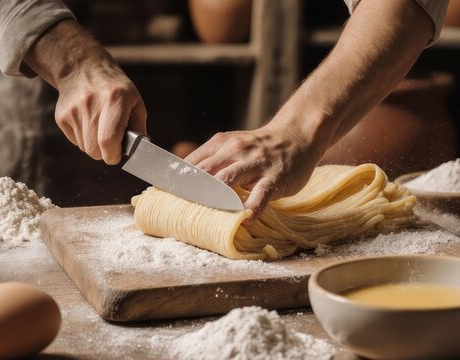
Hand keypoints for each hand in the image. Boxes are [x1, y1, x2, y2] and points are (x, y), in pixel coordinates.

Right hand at [55, 62, 146, 163]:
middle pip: (94, 149)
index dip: (113, 154)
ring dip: (95, 145)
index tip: (117, 154)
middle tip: (112, 143)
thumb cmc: (115, 89)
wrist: (83, 69)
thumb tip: (139, 149)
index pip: (108, 139)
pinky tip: (89, 123)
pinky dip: (84, 138)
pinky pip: (75, 141)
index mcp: (114, 99)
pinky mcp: (62, 116)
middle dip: (105, 153)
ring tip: (100, 127)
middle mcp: (91, 104)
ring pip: (85, 148)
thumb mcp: (135, 102)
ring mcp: (73, 110)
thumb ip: (139, 127)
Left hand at [185, 124, 321, 218]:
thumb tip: (183, 184)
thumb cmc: (260, 148)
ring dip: (213, 199)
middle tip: (177, 212)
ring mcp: (255, 164)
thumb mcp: (232, 146)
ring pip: (228, 181)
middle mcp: (235, 151)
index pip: (191, 163)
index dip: (175, 182)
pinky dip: (252, 208)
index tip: (162, 198)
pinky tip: (245, 219)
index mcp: (220, 144)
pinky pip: (261, 194)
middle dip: (189, 192)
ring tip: (205, 215)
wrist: (297, 137)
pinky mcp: (274, 177)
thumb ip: (211, 161)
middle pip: (205, 173)